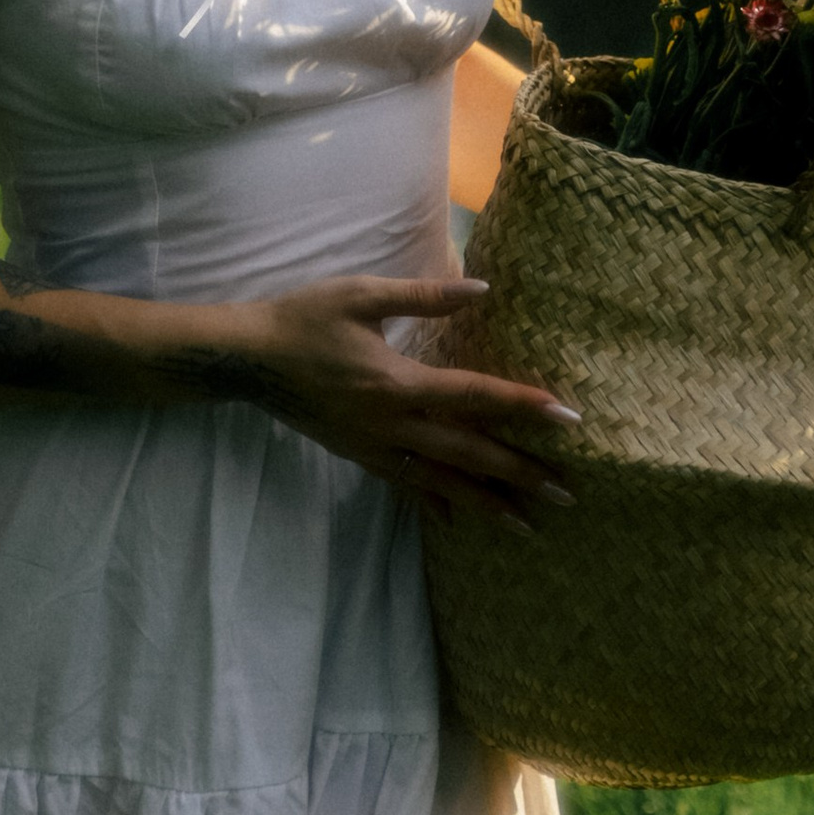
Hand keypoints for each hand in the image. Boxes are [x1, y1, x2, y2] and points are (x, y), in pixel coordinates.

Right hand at [193, 275, 580, 528]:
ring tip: (527, 525)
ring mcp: (373, 447)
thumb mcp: (361, 295)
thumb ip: (424, 297)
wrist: (247, 360)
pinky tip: (456, 521)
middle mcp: (390, 424)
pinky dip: (434, 503)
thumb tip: (481, 288)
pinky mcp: (358, 455)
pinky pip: (405, 485)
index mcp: (396, 383)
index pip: (473, 396)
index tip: (566, 417)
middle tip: (566, 494)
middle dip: (518, 474)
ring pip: (440, 482)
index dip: (522, 405)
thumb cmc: (304, 319)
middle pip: (467, 454)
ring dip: (486, 503)